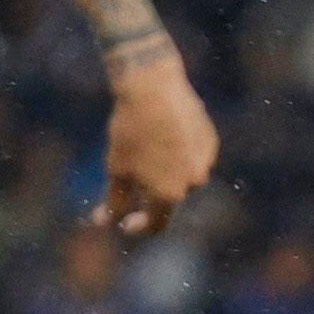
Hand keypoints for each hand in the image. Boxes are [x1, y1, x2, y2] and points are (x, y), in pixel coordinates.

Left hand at [95, 48, 218, 234]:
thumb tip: (103, 224)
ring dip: (167, 171)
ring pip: (183, 176)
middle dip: (150, 192)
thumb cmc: (130, 131)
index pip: (157, 224)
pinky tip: (163, 134)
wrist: (153, 87)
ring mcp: (205, 161)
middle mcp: (193, 183)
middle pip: (169, 198)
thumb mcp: (117, 169)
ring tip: (147, 145)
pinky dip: (179, 153)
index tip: (125, 222)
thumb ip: (115, 202)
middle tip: (131, 173)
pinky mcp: (210, 141)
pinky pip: (193, 156)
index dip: (139, 226)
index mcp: (169, 195)